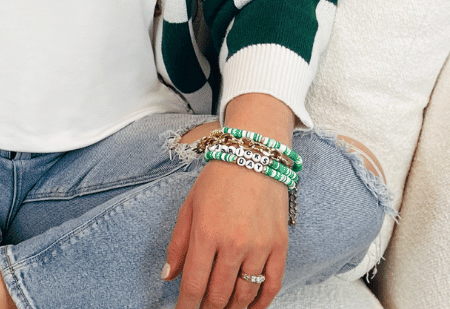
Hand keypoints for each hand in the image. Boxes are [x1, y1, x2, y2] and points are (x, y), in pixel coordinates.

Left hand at [162, 160, 288, 308]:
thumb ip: (178, 245)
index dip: (186, 306)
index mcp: (206, 233)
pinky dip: (261, 302)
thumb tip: (169, 277)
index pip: (194, 284)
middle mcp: (234, 243)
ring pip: (245, 294)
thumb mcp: (188, 208)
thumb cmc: (217, 181)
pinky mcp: (280, 246)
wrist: (253, 157)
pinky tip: (251, 308)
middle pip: (219, 294)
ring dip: (232, 308)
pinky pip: (272, 284)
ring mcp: (260, 246)